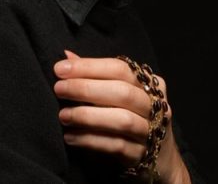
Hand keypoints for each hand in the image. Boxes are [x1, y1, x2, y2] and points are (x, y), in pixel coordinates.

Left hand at [53, 50, 190, 183]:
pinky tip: (71, 137)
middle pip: (122, 92)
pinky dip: (90, 140)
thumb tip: (67, 56)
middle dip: (86, 88)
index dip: (89, 66)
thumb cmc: (132, 119)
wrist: (159, 160)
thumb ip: (96, 76)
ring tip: (63, 115)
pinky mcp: (142, 155)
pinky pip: (116, 145)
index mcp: (149, 84)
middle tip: (59, 89)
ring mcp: (151, 131)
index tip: (60, 69)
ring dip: (88, 115)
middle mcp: (154, 105)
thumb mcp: (119, 96)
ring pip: (122, 119)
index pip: (120, 68)